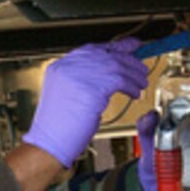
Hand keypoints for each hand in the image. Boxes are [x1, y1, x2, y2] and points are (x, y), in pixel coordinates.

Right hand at [23, 38, 148, 166]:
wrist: (48, 144)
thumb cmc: (57, 128)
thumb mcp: (67, 96)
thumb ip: (84, 81)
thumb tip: (108, 76)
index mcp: (61, 67)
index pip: (92, 49)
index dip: (113, 47)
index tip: (128, 46)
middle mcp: (69, 67)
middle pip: (106, 54)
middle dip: (128, 60)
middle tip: (140, 66)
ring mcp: (79, 75)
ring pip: (116, 66)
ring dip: (133, 75)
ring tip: (141, 83)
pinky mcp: (92, 88)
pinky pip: (120, 80)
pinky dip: (131, 86)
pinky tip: (134, 93)